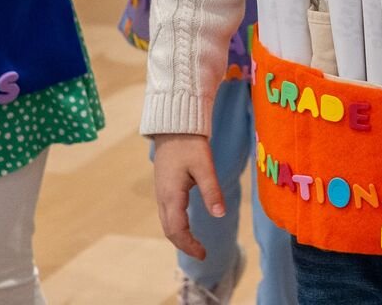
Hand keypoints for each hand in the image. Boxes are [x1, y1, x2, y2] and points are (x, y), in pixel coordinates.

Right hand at [154, 133, 224, 258]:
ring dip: (180, 236)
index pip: (177, 230)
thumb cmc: (190, 144)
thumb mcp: (204, 166)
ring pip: (167, 222)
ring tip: (196, 245)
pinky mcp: (164, 187)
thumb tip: (220, 215)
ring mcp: (161, 192)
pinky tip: (187, 226)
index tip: (204, 254)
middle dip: (184, 245)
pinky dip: (177, 225)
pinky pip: (168, 213)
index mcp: (171, 195)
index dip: (189, 245)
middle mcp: (163, 197)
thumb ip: (212, 191)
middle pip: (169, 230)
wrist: (174, 126)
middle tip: (202, 254)